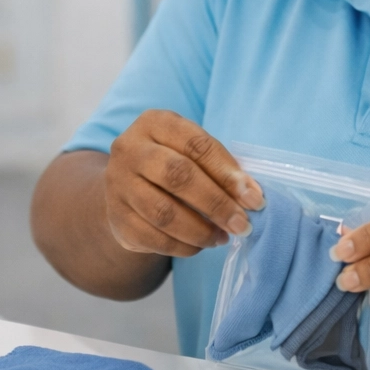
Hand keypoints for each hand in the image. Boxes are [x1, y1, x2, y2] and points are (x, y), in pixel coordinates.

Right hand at [103, 110, 263, 257]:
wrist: (125, 187)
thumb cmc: (171, 164)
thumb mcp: (191, 153)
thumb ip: (220, 168)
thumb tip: (252, 196)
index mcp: (155, 123)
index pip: (196, 144)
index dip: (228, 173)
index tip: (254, 198)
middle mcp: (130, 149)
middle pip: (178, 176)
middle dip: (217, 203)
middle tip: (242, 224)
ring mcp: (117, 184)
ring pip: (164, 212)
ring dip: (201, 230)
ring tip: (222, 237)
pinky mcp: (115, 217)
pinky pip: (153, 237)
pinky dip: (183, 246)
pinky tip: (200, 245)